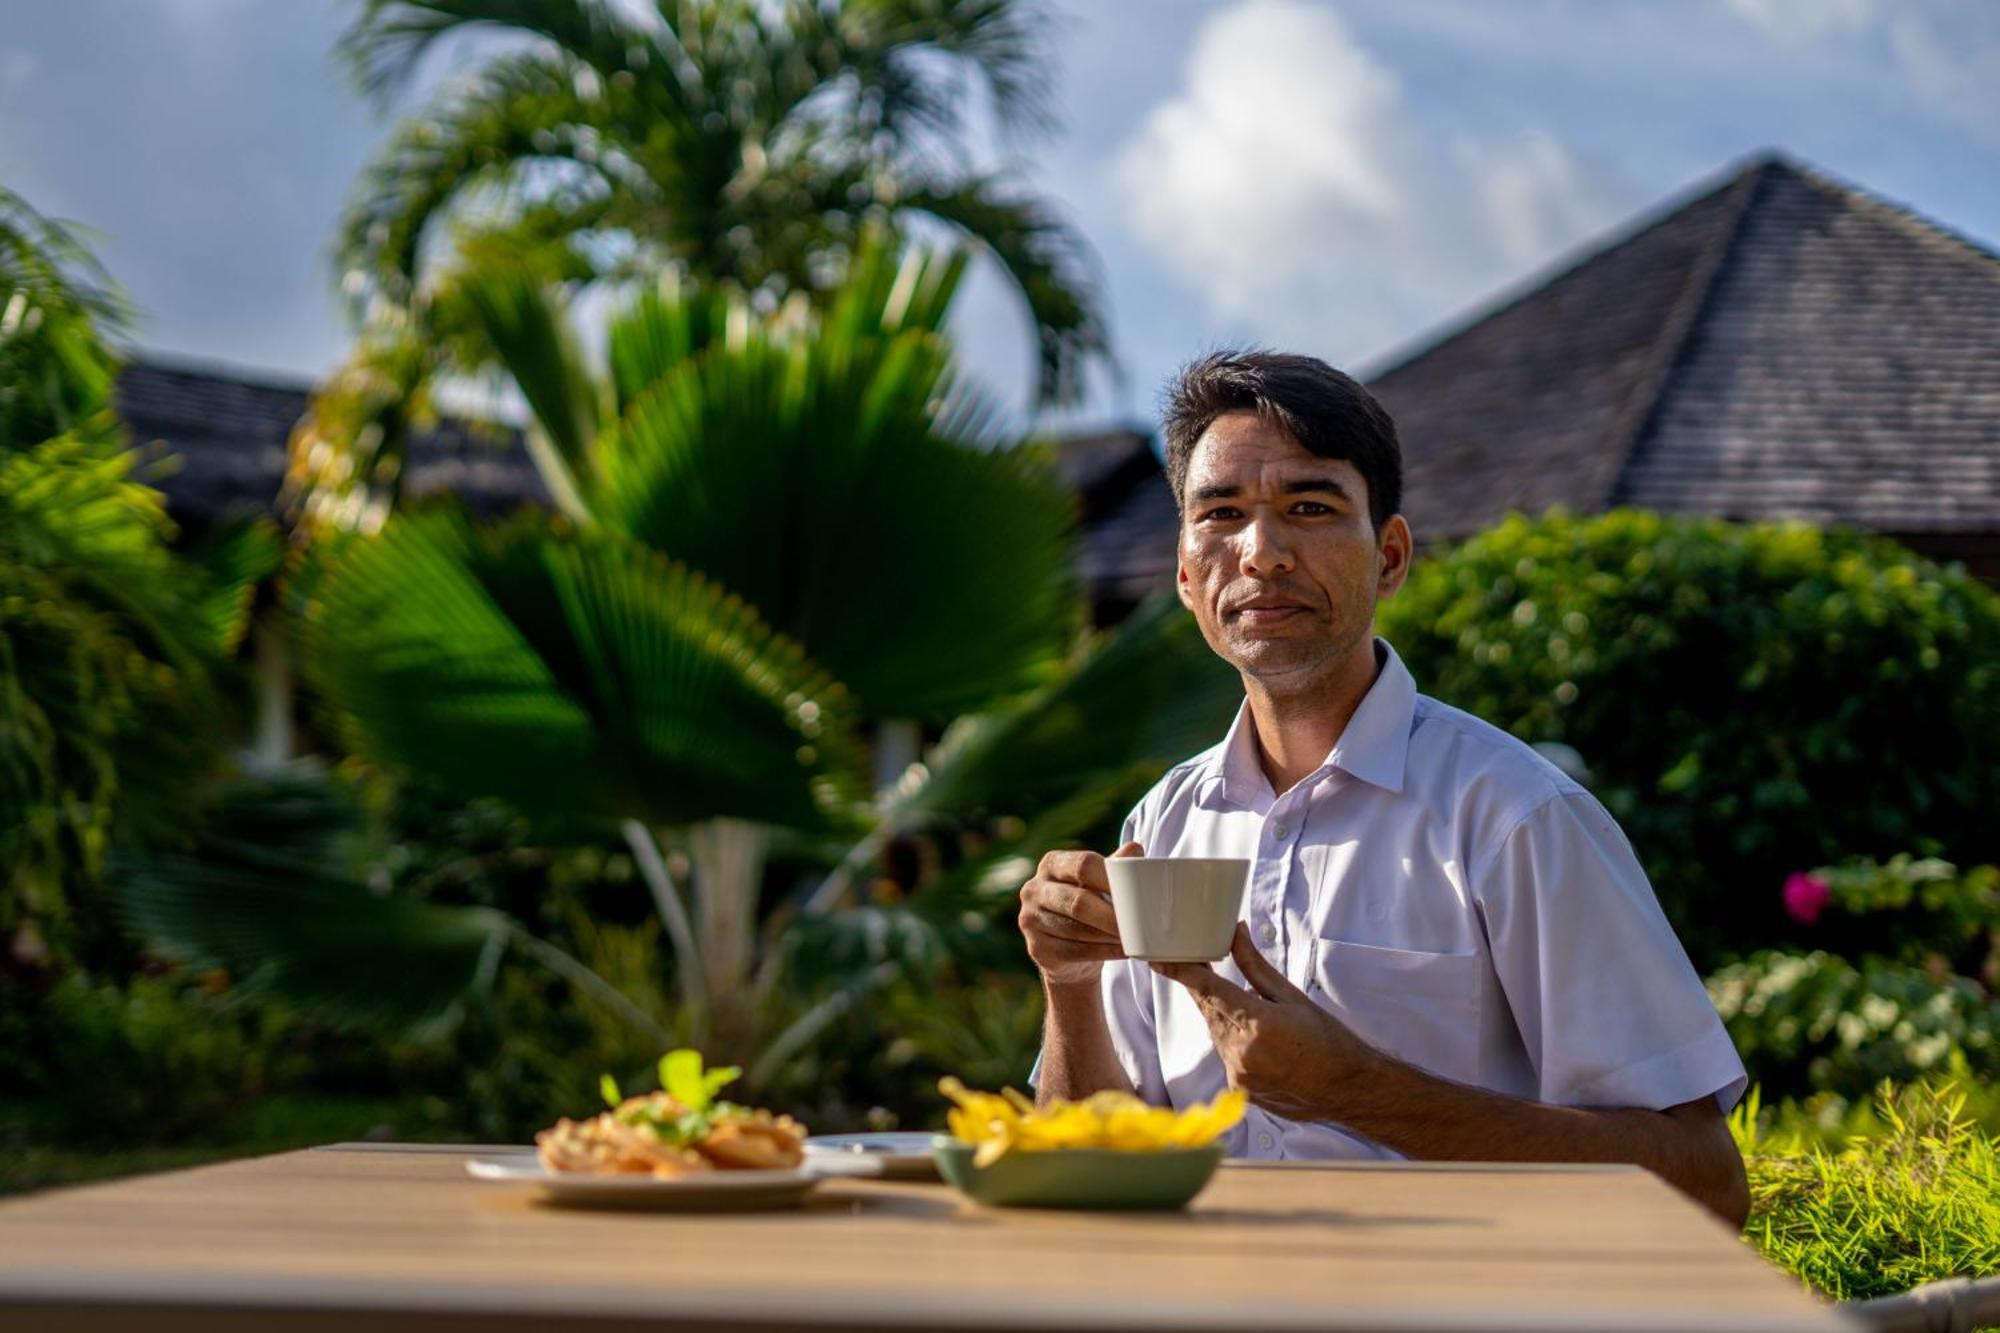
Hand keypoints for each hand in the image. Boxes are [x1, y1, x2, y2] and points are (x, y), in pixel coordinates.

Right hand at [1018, 841, 1142, 986]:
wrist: (1067, 950)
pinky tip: (1122, 951)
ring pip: (1076, 930)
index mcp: (1052, 863)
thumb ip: (1115, 866)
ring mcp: (1030, 919)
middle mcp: (1034, 888)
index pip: (1083, 865)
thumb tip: (1135, 849)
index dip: (1110, 879)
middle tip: (1138, 925)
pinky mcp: (1036, 948)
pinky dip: (1103, 952)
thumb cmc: (1089, 905)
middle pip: (1078, 902)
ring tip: (1134, 939)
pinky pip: (1073, 951)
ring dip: (1108, 936)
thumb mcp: (1100, 882)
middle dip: (1111, 916)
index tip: (1136, 893)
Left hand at [1152, 923, 1380, 1121]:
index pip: (1208, 990)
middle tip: (1206, 970)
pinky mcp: (1240, 1089)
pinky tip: (1260, 1042)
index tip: (1159, 960)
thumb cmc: (1329, 1040)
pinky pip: (1226, 1056)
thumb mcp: (1292, 997)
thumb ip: (1255, 966)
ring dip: (1224, 1018)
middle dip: (1207, 991)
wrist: (1349, 1089)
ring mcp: (1239, 1075)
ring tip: (1254, 1014)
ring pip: (1216, 1034)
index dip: (1181, 973)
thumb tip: (1234, 934)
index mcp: (1258, 1024)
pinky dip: (1234, 1042)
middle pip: (1208, 1011)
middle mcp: (1243, 1053)